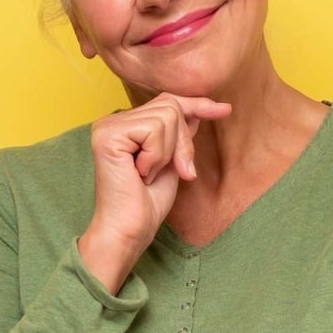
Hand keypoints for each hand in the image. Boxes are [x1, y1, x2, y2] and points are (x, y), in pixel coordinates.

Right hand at [78, 93, 230, 291]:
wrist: (131, 230)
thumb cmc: (149, 203)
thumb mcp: (173, 161)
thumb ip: (180, 134)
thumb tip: (198, 108)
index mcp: (126, 125)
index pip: (167, 102)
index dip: (197, 105)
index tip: (225, 109)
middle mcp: (113, 121)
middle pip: (170, 106)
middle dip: (183, 141)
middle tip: (176, 170)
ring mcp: (107, 126)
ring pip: (166, 116)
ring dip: (168, 152)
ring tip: (149, 174)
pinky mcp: (108, 135)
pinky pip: (153, 129)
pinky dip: (157, 155)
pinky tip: (141, 173)